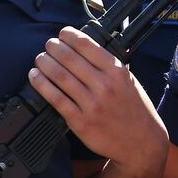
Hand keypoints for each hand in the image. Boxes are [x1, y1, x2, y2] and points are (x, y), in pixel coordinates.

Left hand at [29, 27, 166, 171]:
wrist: (141, 143)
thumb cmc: (134, 110)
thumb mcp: (129, 81)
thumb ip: (108, 66)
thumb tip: (82, 47)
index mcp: (117, 72)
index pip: (87, 45)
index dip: (69, 36)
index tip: (62, 34)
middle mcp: (104, 86)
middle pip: (69, 58)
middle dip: (53, 47)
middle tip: (48, 45)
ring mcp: (92, 104)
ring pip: (59, 76)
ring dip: (44, 63)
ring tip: (40, 58)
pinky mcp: (80, 121)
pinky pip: (55, 98)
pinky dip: (41, 84)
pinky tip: (35, 76)